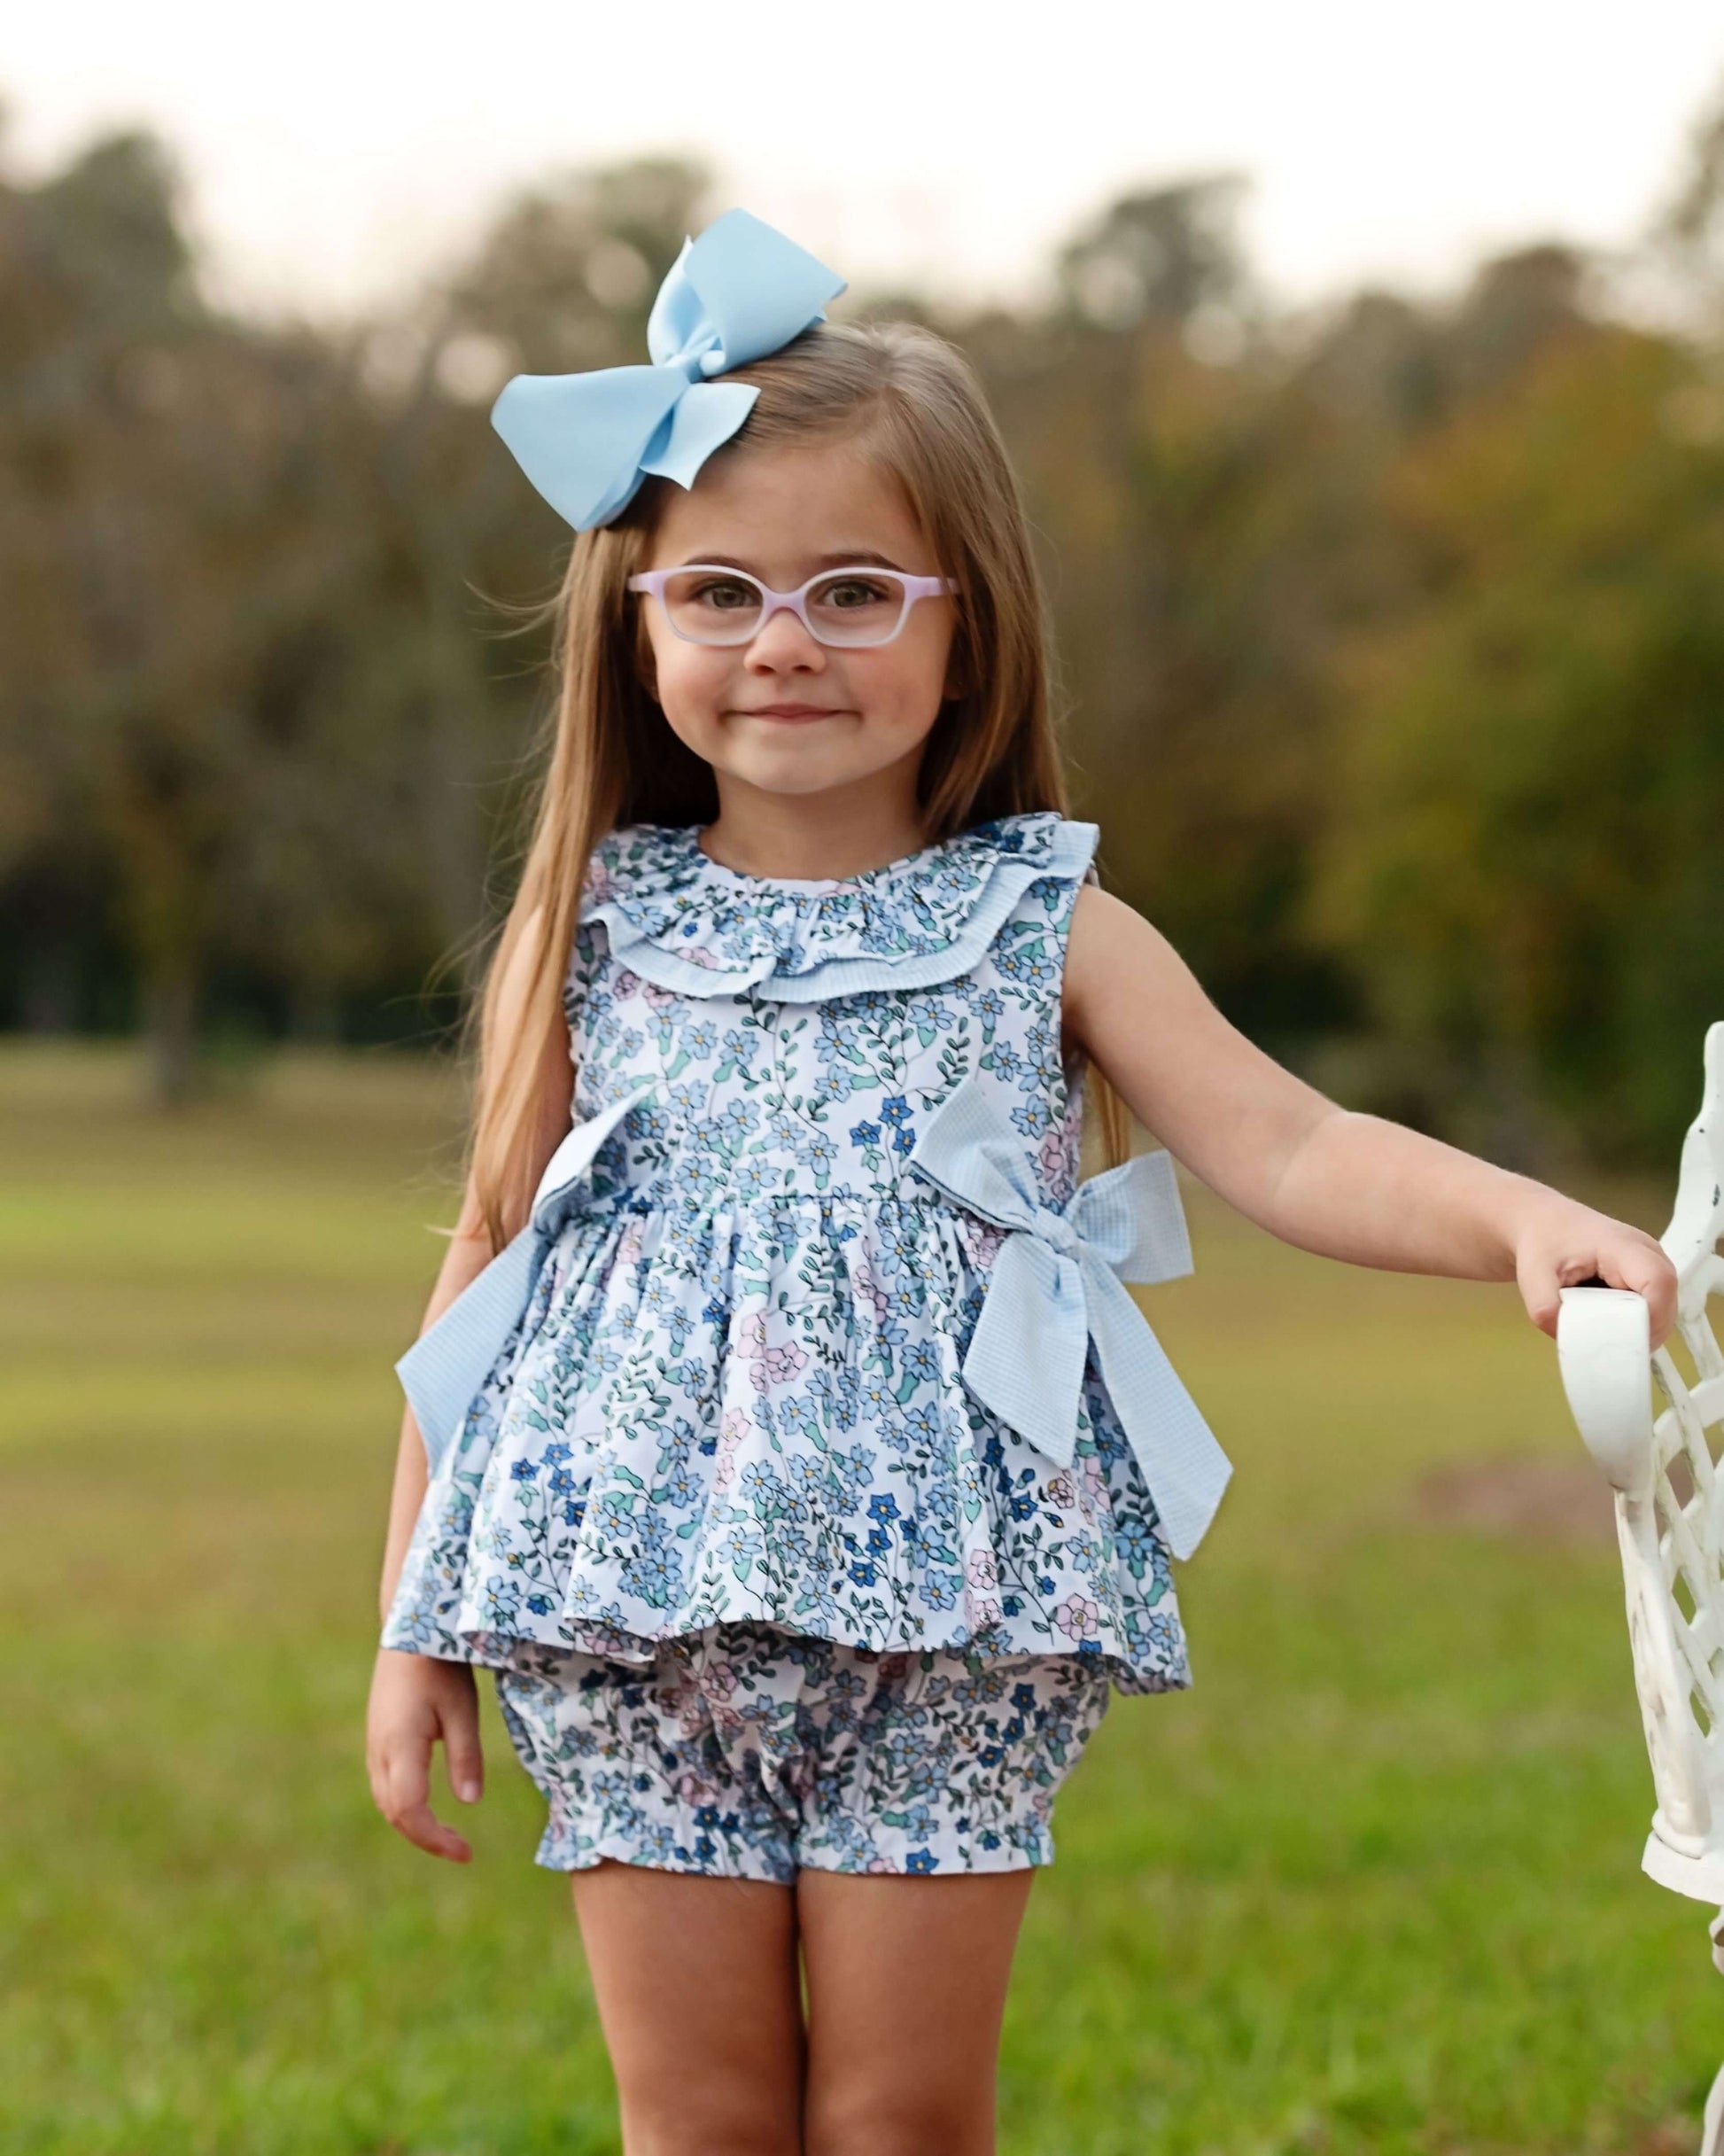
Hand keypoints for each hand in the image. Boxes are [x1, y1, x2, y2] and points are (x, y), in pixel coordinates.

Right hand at [367, 1647, 483, 1862]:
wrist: (409, 1630)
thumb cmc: (441, 1665)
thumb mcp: (463, 1708)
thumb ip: (465, 1755)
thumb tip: (471, 1803)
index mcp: (400, 1745)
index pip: (409, 1810)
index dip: (435, 1838)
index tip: (466, 1853)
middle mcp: (380, 1751)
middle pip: (395, 1813)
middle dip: (426, 1838)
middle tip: (463, 1850)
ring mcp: (375, 1744)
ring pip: (386, 1801)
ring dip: (414, 1825)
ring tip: (448, 1836)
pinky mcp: (378, 1738)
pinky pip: (385, 1786)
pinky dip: (405, 1806)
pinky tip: (428, 1808)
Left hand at [1512, 1194, 1678, 1351]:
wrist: (1546, 1223)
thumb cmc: (1543, 1243)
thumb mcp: (1532, 1276)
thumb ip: (1545, 1309)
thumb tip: (1568, 1340)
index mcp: (1622, 1245)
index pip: (1657, 1281)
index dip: (1651, 1316)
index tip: (1625, 1341)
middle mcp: (1647, 1252)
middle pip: (1666, 1299)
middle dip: (1645, 1332)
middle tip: (1613, 1351)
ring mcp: (1653, 1263)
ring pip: (1664, 1306)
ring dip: (1642, 1330)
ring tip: (1609, 1340)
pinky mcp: (1648, 1275)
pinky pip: (1655, 1306)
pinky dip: (1638, 1324)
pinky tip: (1612, 1328)